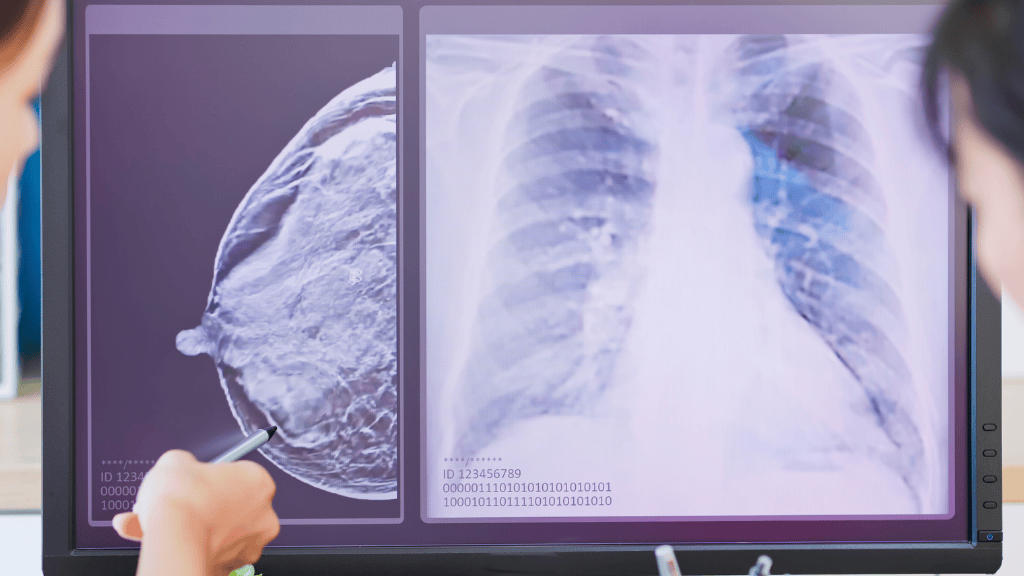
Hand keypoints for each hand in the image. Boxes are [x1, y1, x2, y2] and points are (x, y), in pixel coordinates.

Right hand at [112, 449, 279, 575]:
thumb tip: (183, 468)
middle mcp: (265, 512)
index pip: (245, 477)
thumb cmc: (180, 499)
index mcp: (258, 480)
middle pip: (244, 507)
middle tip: (195, 507)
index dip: (221, 482)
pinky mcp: (237, 565)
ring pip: (236, 535)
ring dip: (216, 532)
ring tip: (188, 527)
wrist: (172, 537)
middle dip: (222, 508)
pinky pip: (223, 557)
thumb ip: (190, 465)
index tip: (205, 485)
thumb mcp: (178, 461)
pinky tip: (190, 544)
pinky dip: (208, 552)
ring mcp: (254, 542)